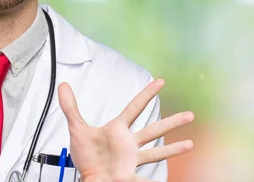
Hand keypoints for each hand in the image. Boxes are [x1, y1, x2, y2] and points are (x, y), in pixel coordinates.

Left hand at [58, 79, 193, 181]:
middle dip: (172, 123)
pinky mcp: (129, 175)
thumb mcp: (76, 129)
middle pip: (154, 130)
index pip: (135, 107)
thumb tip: (63, 85)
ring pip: (156, 153)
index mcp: (118, 130)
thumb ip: (70, 107)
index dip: (147, 94)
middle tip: (190, 115)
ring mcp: (131, 160)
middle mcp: (129, 144)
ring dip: (173, 149)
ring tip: (190, 144)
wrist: (89, 178)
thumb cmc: (87, 157)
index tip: (160, 81)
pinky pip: (144, 179)